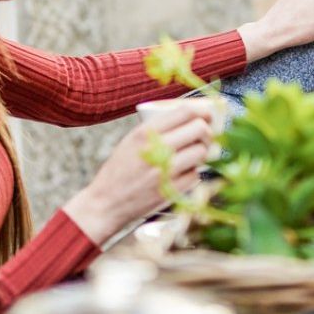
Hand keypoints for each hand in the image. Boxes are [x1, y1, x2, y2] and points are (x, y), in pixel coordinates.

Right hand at [65, 101, 214, 243]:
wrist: (106, 202)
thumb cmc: (120, 169)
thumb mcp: (131, 140)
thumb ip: (157, 128)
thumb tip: (192, 117)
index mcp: (145, 132)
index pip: (185, 112)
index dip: (202, 111)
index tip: (207, 115)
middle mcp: (156, 149)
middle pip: (199, 130)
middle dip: (207, 131)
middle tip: (205, 136)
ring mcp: (166, 171)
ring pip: (202, 152)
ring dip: (202, 152)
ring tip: (193, 155)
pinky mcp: (172, 191)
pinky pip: (196, 175)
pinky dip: (193, 172)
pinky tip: (183, 173)